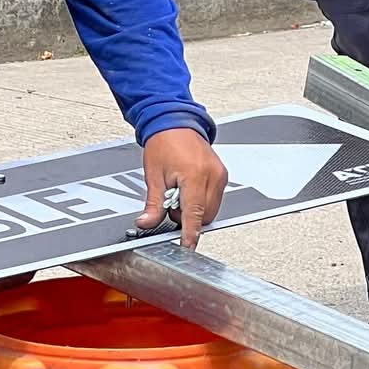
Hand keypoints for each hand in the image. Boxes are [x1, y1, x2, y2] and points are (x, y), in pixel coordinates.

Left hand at [137, 127, 227, 249]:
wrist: (174, 121)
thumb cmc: (164, 142)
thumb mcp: (153, 175)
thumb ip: (153, 204)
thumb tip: (147, 223)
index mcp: (194, 175)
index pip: (194, 214)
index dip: (190, 233)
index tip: (187, 246)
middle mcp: (212, 175)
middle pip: (204, 215)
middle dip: (187, 218)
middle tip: (171, 203)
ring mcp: (220, 174)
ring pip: (211, 209)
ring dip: (194, 210)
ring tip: (178, 192)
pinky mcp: (222, 174)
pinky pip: (214, 199)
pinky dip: (200, 201)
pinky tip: (187, 189)